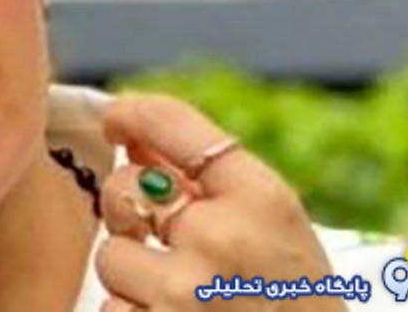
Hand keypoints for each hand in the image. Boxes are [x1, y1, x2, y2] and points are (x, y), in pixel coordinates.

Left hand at [93, 92, 344, 310]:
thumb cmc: (297, 307)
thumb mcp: (279, 231)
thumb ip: (211, 181)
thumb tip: (133, 135)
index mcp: (263, 199)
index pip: (175, 123)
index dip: (133, 114)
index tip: (117, 120)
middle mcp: (223, 237)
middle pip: (124, 188)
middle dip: (130, 212)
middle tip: (163, 240)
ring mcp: (185, 294)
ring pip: (110, 256)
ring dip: (132, 279)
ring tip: (182, 301)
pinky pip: (109, 310)